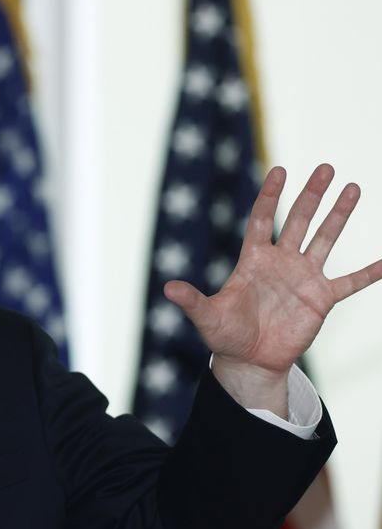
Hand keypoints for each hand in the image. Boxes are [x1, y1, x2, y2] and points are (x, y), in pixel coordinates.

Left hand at [164, 164, 381, 415]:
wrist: (249, 360)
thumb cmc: (224, 335)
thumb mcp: (207, 317)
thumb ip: (192, 300)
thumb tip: (167, 288)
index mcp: (253, 260)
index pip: (263, 220)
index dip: (270, 196)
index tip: (279, 170)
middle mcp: (281, 262)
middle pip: (299, 220)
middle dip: (311, 195)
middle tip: (325, 168)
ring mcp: (303, 278)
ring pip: (325, 239)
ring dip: (339, 215)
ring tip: (353, 187)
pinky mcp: (321, 299)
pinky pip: (350, 282)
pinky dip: (369, 273)